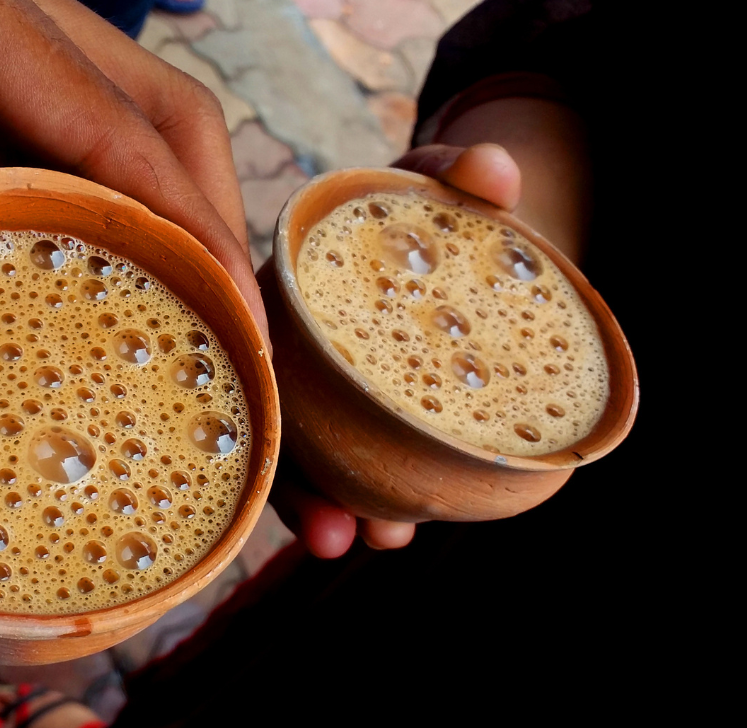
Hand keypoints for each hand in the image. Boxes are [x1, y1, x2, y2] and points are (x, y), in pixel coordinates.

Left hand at [0, 0, 258, 568]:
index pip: (96, 107)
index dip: (181, 219)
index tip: (237, 325)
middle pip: (148, 105)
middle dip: (206, 225)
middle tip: (236, 352)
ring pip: (123, 126)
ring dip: (169, 231)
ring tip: (199, 343)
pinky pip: (60, 154)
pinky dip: (103, 234)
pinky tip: (112, 315)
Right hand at [270, 143, 523, 556]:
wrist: (465, 233)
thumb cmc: (430, 207)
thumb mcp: (432, 181)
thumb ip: (458, 169)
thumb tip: (494, 171)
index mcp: (281, 292)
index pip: (252, 348)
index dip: (256, 395)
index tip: (272, 435)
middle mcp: (290, 348)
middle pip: (274, 424)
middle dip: (295, 489)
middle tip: (333, 536)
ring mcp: (328, 390)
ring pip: (313, 457)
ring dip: (334, 507)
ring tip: (382, 540)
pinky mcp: (367, 416)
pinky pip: (356, 461)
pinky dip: (370, 497)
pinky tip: (395, 530)